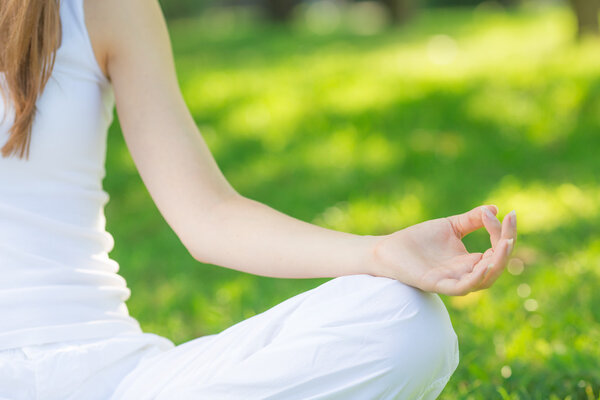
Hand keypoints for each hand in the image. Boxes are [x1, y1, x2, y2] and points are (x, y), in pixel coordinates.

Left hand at [370, 205, 516, 295]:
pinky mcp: (436, 284)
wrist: (389, 248)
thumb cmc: (419, 240)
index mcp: (470, 262)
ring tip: (505, 243)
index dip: (505, 233)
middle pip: (496, 267)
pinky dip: (475, 279)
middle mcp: (465, 274)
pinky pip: (461, 288)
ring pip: (484, 280)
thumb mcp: (450, 226)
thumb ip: (472, 220)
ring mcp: (451, 280)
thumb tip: (495, 209)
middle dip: (506, 247)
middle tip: (509, 227)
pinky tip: (484, 264)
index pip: (498, 251)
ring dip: (497, 263)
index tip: (507, 213)